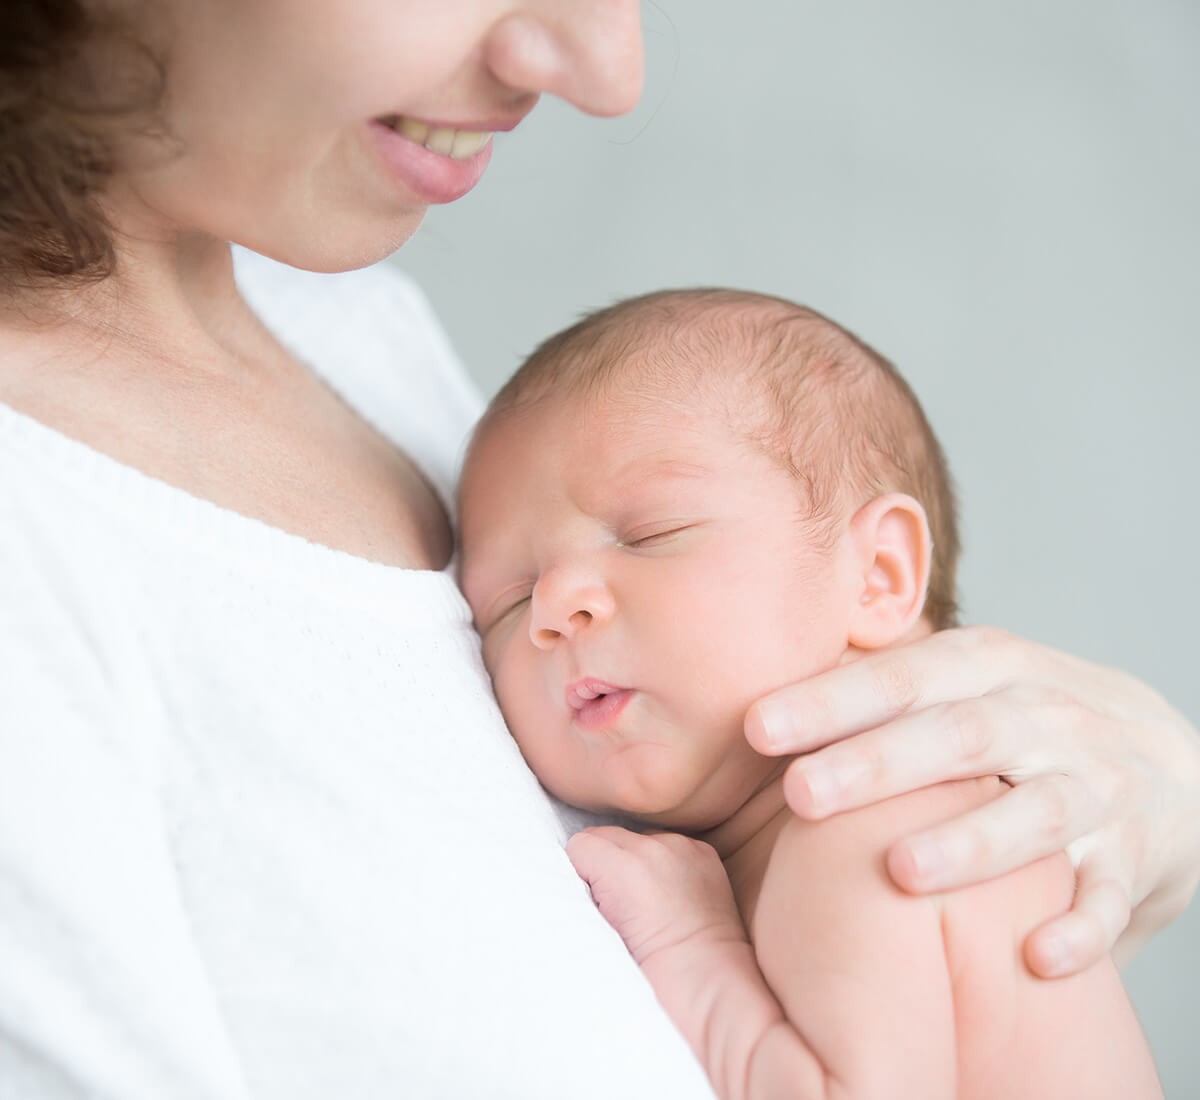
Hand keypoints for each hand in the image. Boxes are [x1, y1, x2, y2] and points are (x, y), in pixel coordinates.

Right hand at [566, 826, 746, 966]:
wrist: (702, 982)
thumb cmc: (644, 970)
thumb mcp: (595, 928)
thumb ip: (582, 888)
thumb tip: (582, 872)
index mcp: (622, 868)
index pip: (579, 844)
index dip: (582, 875)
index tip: (596, 905)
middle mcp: (653, 848)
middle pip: (605, 835)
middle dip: (606, 864)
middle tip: (620, 906)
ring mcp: (682, 847)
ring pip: (637, 839)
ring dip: (636, 861)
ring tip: (647, 902)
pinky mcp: (702, 852)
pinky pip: (668, 844)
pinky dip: (664, 863)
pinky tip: (672, 894)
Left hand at [744, 625, 1199, 977]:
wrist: (1173, 756)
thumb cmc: (1023, 718)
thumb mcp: (963, 682)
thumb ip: (881, 689)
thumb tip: (758, 706)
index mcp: (985, 667)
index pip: (899, 677)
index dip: (829, 700)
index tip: (757, 727)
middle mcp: (1041, 716)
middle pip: (957, 736)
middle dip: (877, 765)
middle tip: (801, 794)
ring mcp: (1096, 782)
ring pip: (1037, 811)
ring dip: (972, 842)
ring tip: (904, 872)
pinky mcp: (1138, 853)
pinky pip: (1112, 892)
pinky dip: (1083, 924)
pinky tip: (1039, 956)